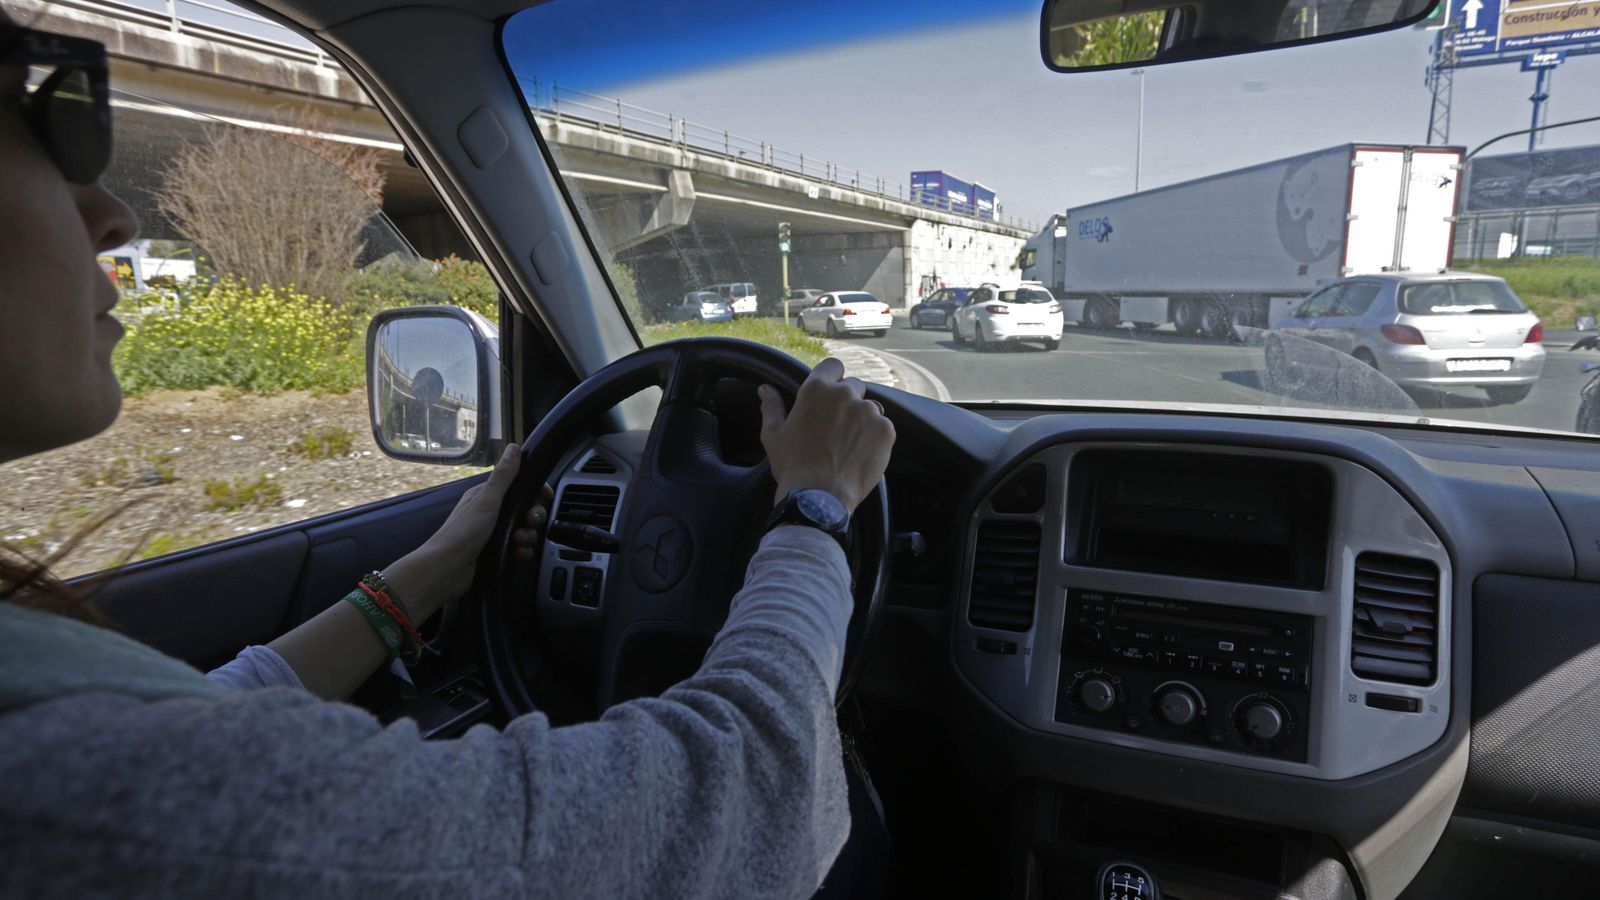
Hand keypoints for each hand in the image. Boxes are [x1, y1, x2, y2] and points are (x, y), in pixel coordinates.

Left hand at [383, 446, 551, 618]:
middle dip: (532, 516)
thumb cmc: (462, 533)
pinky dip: (522, 551)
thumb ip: (503, 476)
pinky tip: (518, 553)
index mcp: (486, 496)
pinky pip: (519, 548)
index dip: (535, 490)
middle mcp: (490, 512)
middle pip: (524, 509)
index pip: (517, 486)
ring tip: (520, 542)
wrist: (447, 570)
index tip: (546, 496)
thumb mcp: (486, 501)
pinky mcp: (496, 551)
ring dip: (527, 535)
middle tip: (530, 522)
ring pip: (523, 529)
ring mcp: (492, 533)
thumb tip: (514, 448)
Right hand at [758, 358, 894, 510]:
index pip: (833, 366)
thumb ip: (771, 406)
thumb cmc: (792, 465)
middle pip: (853, 386)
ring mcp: (869, 411)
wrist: (819, 497)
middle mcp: (846, 394)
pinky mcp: (885, 431)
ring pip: (870, 407)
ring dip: (863, 418)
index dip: (832, 377)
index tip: (830, 393)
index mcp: (817, 389)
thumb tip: (765, 389)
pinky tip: (860, 453)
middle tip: (836, 426)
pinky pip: (883, 426)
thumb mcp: (773, 434)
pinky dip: (874, 437)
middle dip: (847, 401)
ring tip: (849, 443)